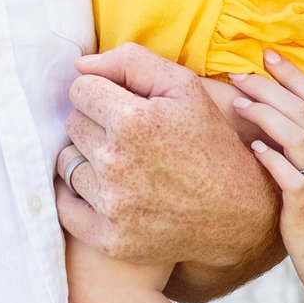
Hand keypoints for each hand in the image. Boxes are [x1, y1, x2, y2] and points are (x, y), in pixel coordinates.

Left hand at [60, 44, 277, 272]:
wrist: (238, 212)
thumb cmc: (209, 142)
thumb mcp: (184, 86)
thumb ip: (129, 62)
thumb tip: (79, 65)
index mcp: (132, 121)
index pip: (80, 91)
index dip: (104, 94)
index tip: (125, 107)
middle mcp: (115, 164)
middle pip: (72, 126)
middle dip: (97, 125)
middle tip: (131, 138)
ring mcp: (111, 206)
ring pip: (67, 164)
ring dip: (87, 160)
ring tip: (124, 165)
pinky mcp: (109, 239)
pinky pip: (65, 207)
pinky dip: (80, 197)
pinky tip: (109, 191)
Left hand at [230, 52, 303, 302]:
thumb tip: (302, 155)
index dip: (295, 76)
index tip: (271, 58)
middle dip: (272, 83)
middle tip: (242, 68)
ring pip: (296, 131)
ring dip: (266, 111)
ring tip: (238, 100)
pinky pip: (288, 172)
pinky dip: (269, 155)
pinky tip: (250, 146)